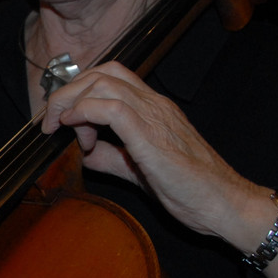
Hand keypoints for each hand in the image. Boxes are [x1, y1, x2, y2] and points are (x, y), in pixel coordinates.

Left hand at [41, 61, 275, 253]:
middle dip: (68, 91)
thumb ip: (112, 157)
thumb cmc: (192, 190)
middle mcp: (154, 104)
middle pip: (102, 73)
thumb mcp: (140, 169)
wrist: (225, 204)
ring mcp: (154, 116)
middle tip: (51, 120)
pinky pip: (111, 108)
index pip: (111, 77)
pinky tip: (76, 131)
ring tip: (62, 128)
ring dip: (72, 101)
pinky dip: (84, 112)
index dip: (80, 89)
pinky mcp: (151, 135)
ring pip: (102, 83)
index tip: (63, 119)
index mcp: (154, 108)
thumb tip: (85, 153)